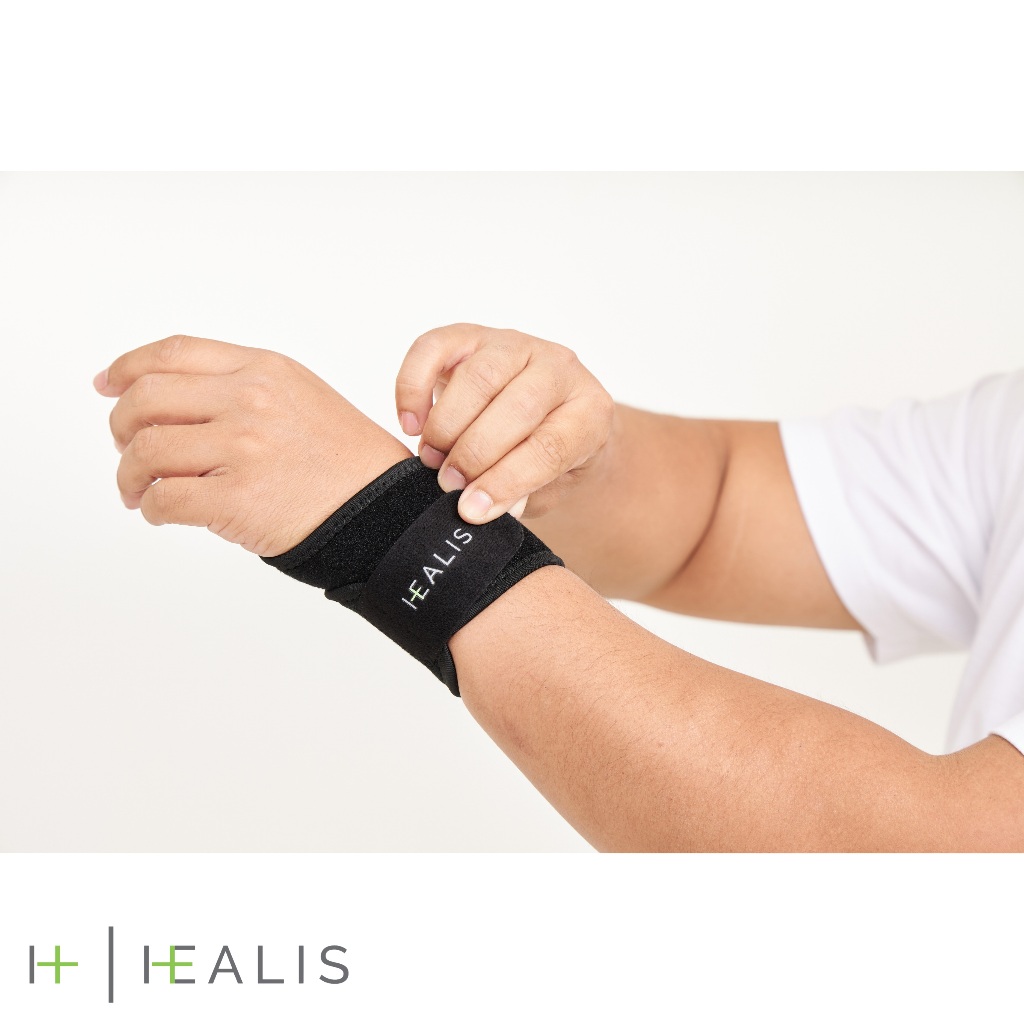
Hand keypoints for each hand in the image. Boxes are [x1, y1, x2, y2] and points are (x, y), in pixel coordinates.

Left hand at [95, 334, 410, 556]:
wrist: (382, 510)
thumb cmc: (344, 461)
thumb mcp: (301, 397)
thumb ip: (242, 387)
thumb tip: (165, 397)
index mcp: (265, 370)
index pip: (174, 353)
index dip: (128, 366)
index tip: (106, 383)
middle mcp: (250, 401)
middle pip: (146, 399)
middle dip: (121, 427)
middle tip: (127, 450)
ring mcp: (243, 448)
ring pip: (145, 451)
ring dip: (129, 474)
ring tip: (138, 490)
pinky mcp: (236, 499)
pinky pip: (163, 499)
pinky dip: (149, 508)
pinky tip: (161, 512)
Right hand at [395, 324, 614, 523]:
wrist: (539, 409)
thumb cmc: (547, 455)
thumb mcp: (549, 486)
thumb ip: (522, 495)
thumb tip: (479, 504)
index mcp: (589, 411)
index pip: (551, 446)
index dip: (507, 481)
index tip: (472, 509)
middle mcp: (559, 368)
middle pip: (518, 407)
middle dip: (475, 453)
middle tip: (448, 485)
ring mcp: (515, 345)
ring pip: (479, 376)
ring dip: (446, 426)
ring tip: (432, 460)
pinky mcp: (472, 335)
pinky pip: (434, 348)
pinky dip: (412, 386)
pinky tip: (411, 423)